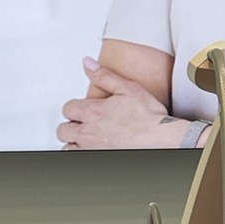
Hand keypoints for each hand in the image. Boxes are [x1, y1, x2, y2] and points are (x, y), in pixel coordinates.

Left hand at [59, 59, 191, 148]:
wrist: (161, 138)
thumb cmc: (148, 116)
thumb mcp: (128, 88)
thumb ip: (104, 76)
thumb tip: (88, 64)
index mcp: (92, 112)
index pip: (68, 109)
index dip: (75, 108)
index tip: (83, 109)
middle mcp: (88, 133)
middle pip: (63, 130)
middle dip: (71, 125)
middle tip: (82, 124)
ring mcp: (92, 149)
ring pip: (69, 147)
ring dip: (74, 142)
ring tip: (85, 138)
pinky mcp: (99, 159)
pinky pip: (80, 158)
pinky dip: (83, 153)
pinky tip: (92, 149)